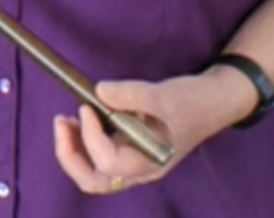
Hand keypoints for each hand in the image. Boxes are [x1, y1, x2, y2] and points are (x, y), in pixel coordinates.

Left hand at [53, 67, 248, 196]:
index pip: (108, 162)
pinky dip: (84, 141)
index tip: (86, 106)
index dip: (90, 136)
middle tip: (60, 122)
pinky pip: (100, 156)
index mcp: (149, 163)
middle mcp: (138, 169)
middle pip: (93, 180)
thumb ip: (131, 94)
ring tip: (65, 120)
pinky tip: (82, 117)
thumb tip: (98, 92)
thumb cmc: (192, 101)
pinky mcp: (131, 148)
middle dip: (70, 155)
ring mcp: (134, 161)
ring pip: (94, 173)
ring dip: (73, 150)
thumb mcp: (163, 94)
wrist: (213, 101)